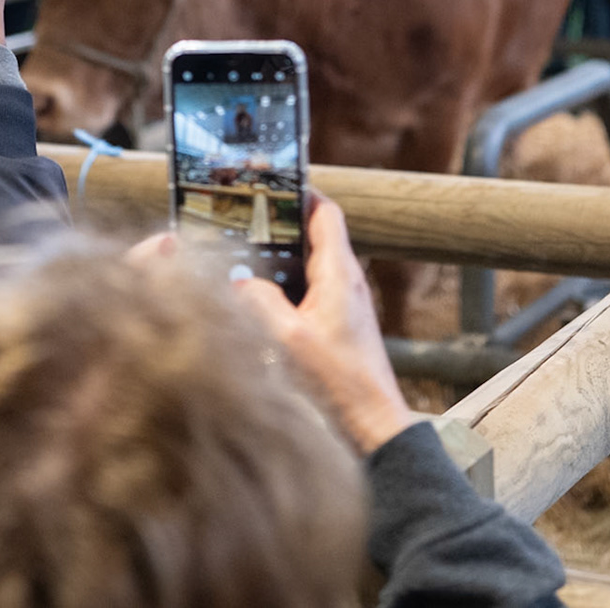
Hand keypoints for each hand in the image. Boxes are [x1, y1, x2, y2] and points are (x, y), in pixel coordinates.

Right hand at [236, 196, 414, 455]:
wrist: (373, 427)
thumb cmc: (338, 383)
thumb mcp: (288, 339)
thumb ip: (258, 302)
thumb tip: (236, 281)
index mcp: (339, 273)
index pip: (325, 213)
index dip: (299, 192)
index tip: (270, 182)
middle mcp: (346, 283)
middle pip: (312, 237)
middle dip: (278, 226)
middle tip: (240, 218)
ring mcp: (343, 306)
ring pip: (307, 267)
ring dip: (277, 261)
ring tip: (239, 256)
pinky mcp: (338, 328)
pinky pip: (307, 294)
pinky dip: (283, 289)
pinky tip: (255, 303)